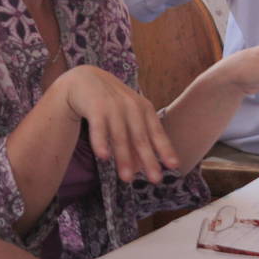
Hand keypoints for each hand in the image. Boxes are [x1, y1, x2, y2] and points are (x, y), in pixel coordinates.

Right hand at [55, 65, 178, 183]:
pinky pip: (98, 128)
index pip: (156, 132)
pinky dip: (100, 142)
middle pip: (140, 138)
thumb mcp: (128, 115)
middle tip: (156, 180)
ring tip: (127, 179)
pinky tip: (103, 157)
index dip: (165, 149)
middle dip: (148, 159)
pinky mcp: (95, 107)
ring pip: (120, 136)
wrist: (85, 79)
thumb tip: (140, 168)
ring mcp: (113, 106)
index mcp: (144, 109)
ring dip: (124, 158)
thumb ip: (135, 138)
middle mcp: (131, 107)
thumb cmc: (111, 102)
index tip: (173, 166)